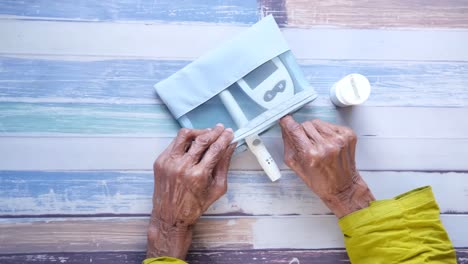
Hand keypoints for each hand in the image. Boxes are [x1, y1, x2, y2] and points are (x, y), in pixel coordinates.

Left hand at [147, 124, 235, 258]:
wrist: (170, 216)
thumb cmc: (195, 206)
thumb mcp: (217, 188)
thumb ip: (224, 165)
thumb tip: (230, 146)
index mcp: (198, 175)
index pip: (215, 149)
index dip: (224, 138)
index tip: (229, 133)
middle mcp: (182, 167)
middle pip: (201, 140)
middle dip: (214, 132)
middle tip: (220, 129)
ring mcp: (169, 163)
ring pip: (184, 136)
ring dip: (198, 132)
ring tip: (206, 133)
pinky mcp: (160, 161)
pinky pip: (174, 143)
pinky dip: (185, 141)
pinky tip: (192, 143)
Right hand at [279, 115, 374, 217]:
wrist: (343, 187)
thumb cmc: (320, 181)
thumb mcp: (296, 166)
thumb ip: (288, 144)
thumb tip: (284, 127)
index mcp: (311, 154)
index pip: (295, 129)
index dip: (288, 122)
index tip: (285, 119)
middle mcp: (326, 145)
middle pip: (306, 124)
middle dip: (303, 131)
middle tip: (306, 143)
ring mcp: (339, 139)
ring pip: (317, 122)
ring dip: (315, 130)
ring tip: (318, 144)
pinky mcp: (348, 135)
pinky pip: (330, 124)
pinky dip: (326, 131)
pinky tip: (328, 143)